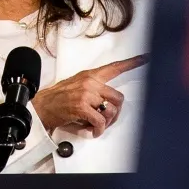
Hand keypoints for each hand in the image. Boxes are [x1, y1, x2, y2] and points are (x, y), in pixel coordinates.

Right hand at [31, 54, 146, 137]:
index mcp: (90, 76)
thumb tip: (108, 104)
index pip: (115, 67)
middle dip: (115, 112)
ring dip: (106, 123)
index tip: (146, 57)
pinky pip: (100, 121)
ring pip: (111, 111)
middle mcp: (90, 83)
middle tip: (107, 119)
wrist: (42, 106)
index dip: (132, 63)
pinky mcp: (82, 107)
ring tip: (95, 125)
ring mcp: (87, 94)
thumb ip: (94, 89)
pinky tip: (92, 131)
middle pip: (119, 98)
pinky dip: (98, 130)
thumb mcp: (77, 86)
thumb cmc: (58, 98)